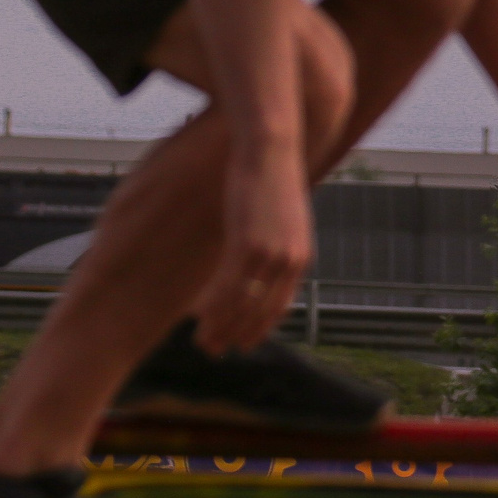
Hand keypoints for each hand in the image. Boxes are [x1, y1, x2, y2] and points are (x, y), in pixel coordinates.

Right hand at [192, 142, 310, 353]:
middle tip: (215, 350)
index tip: (243, 343)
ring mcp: (269, 254)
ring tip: (202, 342)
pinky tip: (198, 317)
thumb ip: (276, 238)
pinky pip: (228, 285)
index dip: (259, 327)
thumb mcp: (281, 214)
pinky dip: (213, 306)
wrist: (274, 146)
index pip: (279, 306)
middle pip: (260, 311)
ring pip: (242, 303)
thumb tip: (262, 252)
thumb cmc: (273, 176)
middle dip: (236, 334)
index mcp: (299, 257)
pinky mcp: (247, 243)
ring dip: (221, 326)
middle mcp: (288, 261)